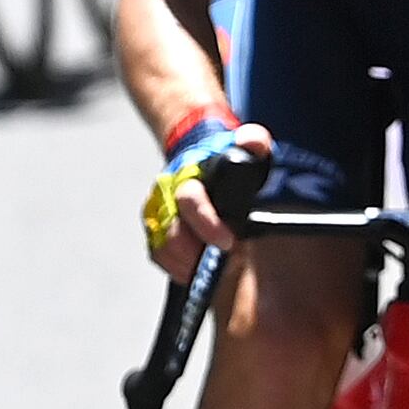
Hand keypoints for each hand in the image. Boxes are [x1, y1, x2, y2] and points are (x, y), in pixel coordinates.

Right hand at [141, 115, 268, 268]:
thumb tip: (251, 141)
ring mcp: (158, 213)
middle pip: (172, 233)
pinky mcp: (155, 230)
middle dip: (198, 254)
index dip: (207, 224)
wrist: (200, 161)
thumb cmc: (227, 158)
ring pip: (163, 247)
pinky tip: (198, 268)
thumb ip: (253, 141)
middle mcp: (166, 195)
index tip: (228, 242)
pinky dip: (178, 267)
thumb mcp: (247, 146)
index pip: (190, 200)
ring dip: (189, 263)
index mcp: (189, 178)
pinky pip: (159, 255)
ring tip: (213, 266)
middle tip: (224, 261)